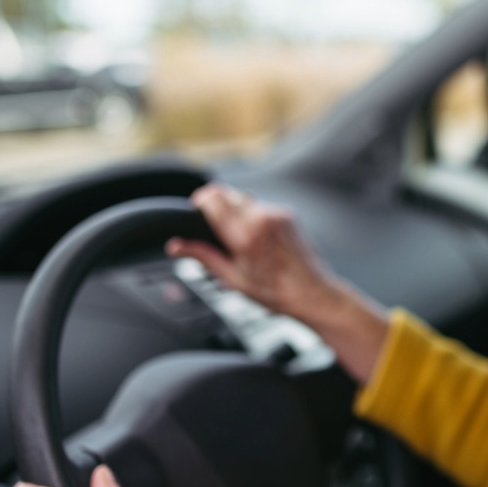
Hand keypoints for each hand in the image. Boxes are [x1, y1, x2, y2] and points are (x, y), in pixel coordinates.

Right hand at [167, 182, 389, 382]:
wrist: (312, 293)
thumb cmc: (275, 292)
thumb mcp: (233, 279)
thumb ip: (203, 256)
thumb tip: (176, 246)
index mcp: (245, 235)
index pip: (213, 199)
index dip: (199, 201)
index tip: (195, 210)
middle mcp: (262, 219)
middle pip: (226, 193)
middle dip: (215, 204)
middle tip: (212, 227)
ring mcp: (277, 214)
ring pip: (244, 199)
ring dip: (235, 211)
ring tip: (238, 238)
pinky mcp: (287, 214)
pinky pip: (261, 207)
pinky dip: (253, 217)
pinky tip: (257, 239)